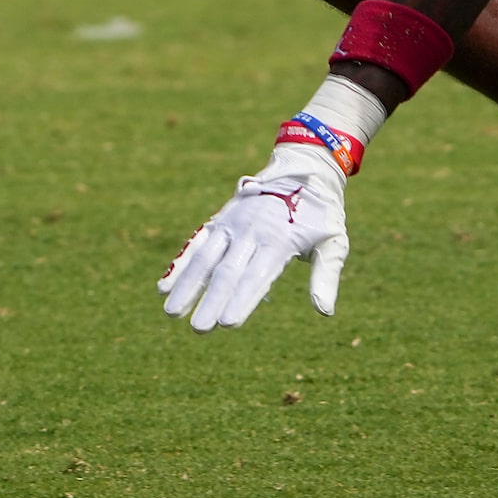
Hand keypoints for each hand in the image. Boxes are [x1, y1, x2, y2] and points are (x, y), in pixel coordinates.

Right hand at [158, 138, 350, 330]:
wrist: (303, 168)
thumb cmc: (322, 212)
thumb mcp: (333, 240)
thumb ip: (326, 274)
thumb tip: (323, 311)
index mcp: (279, 240)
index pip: (256, 276)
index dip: (242, 300)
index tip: (227, 323)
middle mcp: (251, 231)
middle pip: (227, 272)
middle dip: (211, 301)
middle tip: (199, 330)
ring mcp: (233, 223)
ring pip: (206, 258)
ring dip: (188, 285)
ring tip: (171, 312)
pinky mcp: (222, 219)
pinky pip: (197, 243)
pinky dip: (181, 264)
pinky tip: (164, 287)